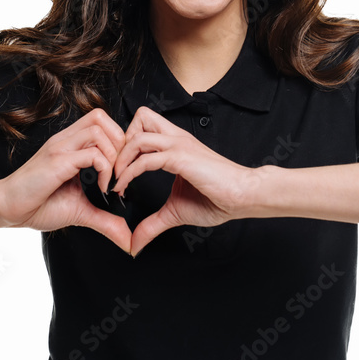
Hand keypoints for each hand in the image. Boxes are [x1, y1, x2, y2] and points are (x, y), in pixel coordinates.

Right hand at [0, 108, 131, 253]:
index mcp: (70, 145)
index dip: (118, 140)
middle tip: (121, 170)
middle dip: (120, 142)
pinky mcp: (56, 161)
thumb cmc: (38, 206)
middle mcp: (65, 140)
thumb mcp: (80, 211)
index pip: (101, 122)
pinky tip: (102, 188)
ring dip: (114, 154)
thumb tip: (128, 239)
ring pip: (98, 129)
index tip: (121, 170)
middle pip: (100, 117)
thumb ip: (105, 219)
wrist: (6, 208)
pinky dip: (105, 169)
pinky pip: (91, 154)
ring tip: (112, 180)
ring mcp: (60, 148)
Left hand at [112, 106, 256, 256]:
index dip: (127, 143)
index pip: (143, 126)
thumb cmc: (217, 198)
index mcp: (175, 143)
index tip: (118, 170)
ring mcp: (179, 146)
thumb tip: (135, 243)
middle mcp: (176, 138)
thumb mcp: (175, 211)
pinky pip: (147, 159)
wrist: (243, 196)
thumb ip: (152, 223)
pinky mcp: (181, 158)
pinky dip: (130, 172)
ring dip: (121, 158)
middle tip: (115, 168)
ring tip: (116, 180)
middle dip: (122, 140)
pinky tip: (124, 187)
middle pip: (140, 117)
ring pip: (138, 135)